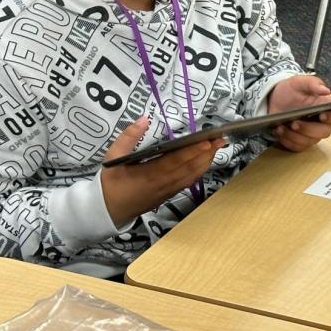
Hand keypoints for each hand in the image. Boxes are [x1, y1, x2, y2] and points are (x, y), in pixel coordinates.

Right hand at [101, 118, 222, 224]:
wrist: (109, 211)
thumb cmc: (111, 183)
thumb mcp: (112, 158)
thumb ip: (128, 138)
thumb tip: (143, 119)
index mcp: (150, 174)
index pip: (176, 161)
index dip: (193, 152)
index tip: (207, 141)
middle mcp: (164, 183)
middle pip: (190, 167)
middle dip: (207, 153)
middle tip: (221, 138)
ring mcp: (169, 189)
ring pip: (193, 174)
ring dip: (207, 160)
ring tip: (218, 146)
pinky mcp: (171, 193)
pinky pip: (189, 181)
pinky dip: (200, 170)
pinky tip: (206, 160)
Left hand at [267, 75, 330, 152]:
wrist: (273, 99)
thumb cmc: (291, 90)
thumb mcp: (299, 82)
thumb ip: (313, 83)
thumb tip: (326, 91)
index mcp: (327, 106)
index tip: (322, 115)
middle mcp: (323, 122)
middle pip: (325, 132)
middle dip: (308, 129)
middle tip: (294, 123)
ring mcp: (312, 134)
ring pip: (310, 141)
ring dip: (294, 136)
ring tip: (282, 126)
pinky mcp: (301, 142)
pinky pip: (297, 147)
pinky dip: (287, 140)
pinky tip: (279, 131)